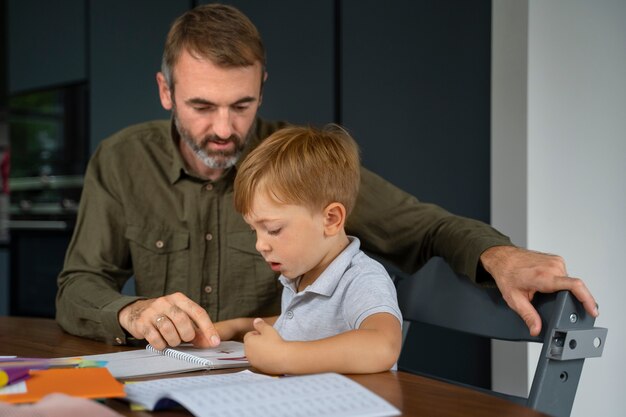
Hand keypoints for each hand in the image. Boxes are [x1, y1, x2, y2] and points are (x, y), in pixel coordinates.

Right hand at [118, 292, 219, 349]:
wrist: (135, 311)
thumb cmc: (164, 316)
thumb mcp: (180, 318)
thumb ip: (197, 330)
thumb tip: (211, 342)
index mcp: (179, 299)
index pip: (198, 312)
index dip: (208, 328)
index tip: (215, 341)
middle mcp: (165, 302)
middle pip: (182, 320)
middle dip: (187, 335)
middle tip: (185, 339)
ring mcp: (152, 312)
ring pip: (168, 330)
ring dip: (173, 341)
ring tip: (172, 340)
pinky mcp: (141, 323)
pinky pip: (155, 338)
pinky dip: (161, 345)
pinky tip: (161, 343)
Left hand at [243, 318, 287, 373]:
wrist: (284, 358)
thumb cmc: (275, 342)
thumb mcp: (268, 329)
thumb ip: (260, 324)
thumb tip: (256, 321)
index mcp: (248, 342)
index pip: (248, 335)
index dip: (257, 333)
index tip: (265, 335)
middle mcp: (248, 353)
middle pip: (250, 345)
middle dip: (257, 343)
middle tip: (269, 342)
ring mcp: (253, 362)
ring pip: (254, 354)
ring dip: (260, 352)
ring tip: (271, 350)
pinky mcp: (259, 369)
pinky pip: (259, 362)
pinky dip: (263, 360)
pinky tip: (272, 358)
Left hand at [481, 246, 598, 335]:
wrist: (502, 258)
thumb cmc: (506, 274)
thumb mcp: (514, 299)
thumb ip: (528, 316)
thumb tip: (536, 329)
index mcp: (544, 277)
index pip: (574, 286)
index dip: (587, 300)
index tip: (593, 310)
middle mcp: (553, 267)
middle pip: (572, 288)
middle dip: (568, 299)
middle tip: (554, 304)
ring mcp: (555, 261)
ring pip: (568, 281)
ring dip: (560, 290)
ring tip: (545, 292)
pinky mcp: (556, 259)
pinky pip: (563, 275)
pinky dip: (558, 282)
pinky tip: (546, 284)